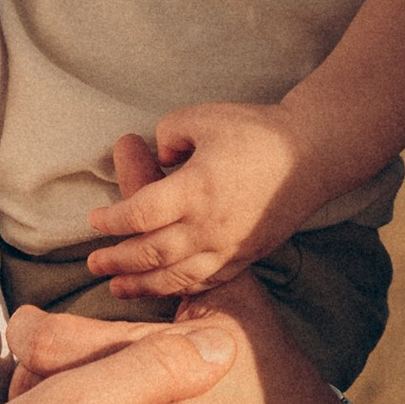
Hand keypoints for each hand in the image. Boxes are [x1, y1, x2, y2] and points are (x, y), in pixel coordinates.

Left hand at [4, 268, 352, 403]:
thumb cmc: (269, 377)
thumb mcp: (235, 301)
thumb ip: (178, 249)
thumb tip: (133, 163)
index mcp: (157, 371)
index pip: (47, 344)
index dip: (27, 330)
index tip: (30, 327)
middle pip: (31, 403)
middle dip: (25, 385)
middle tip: (36, 376)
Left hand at [85, 111, 315, 297]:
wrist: (311, 155)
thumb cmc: (254, 131)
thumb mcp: (202, 117)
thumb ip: (167, 136)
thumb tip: (156, 161)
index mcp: (196, 188)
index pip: (139, 214)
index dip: (111, 221)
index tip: (94, 220)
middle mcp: (210, 224)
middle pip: (151, 253)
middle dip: (117, 260)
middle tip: (93, 263)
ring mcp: (229, 245)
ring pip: (176, 276)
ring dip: (142, 284)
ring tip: (116, 287)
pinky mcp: (244, 256)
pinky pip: (205, 279)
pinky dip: (177, 287)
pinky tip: (161, 286)